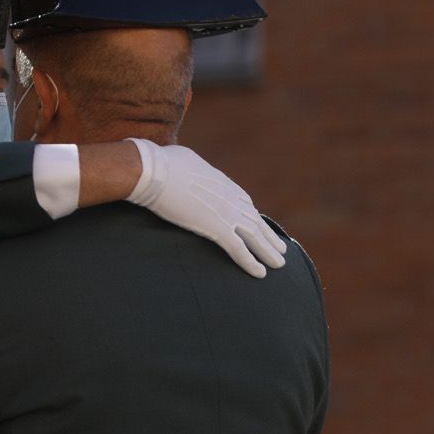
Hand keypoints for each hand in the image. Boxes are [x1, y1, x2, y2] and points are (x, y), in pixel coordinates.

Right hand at [126, 139, 286, 278]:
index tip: (259, 225)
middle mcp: (230, 197)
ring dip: (268, 252)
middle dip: (269, 236)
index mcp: (222, 182)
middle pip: (255, 220)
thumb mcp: (184, 159)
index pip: (243, 202)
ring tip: (280, 264)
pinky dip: (251, 262)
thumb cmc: (160, 162)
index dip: (252, 215)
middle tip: (280, 248)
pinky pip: (239, 250)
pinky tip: (260, 273)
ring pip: (255, 237)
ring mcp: (226, 213)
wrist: (153, 171)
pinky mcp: (217, 228)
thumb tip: (186, 167)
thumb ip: (193, 168)